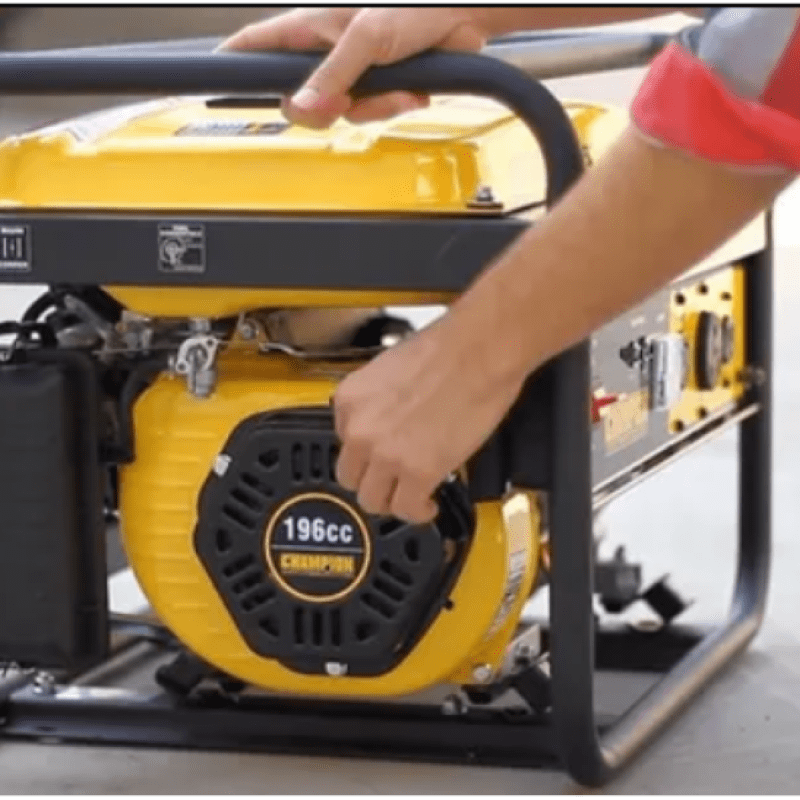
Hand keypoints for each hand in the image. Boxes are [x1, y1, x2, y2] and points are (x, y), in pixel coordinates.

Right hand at [219, 7, 487, 127]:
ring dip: (373, 108)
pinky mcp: (378, 88)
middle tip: (344, 102)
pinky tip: (409, 91)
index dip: (234, 63)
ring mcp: (352, 73)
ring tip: (396, 87)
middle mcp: (326, 52)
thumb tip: (302, 107)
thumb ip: (332, 75)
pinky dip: (392, 108)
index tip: (217, 80)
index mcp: (310, 28)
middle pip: (298, 98)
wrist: (463, 20)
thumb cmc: (416, 9)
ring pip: (339, 113)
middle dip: (324, 109)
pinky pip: (371, 115)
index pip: (256, 46)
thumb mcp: (367, 39)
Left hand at [332, 317, 525, 523]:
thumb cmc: (449, 348)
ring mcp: (385, 454)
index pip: (344, 440)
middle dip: (372, 480)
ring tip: (409, 496)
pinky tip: (428, 505)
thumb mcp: (392, 369)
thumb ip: (381, 401)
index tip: (381, 453)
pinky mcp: (418, 473)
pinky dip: (417, 512)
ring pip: (371, 499)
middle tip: (391, 480)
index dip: (367, 450)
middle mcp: (360, 429)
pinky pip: (406, 508)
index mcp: (350, 399)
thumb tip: (390, 418)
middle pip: (350, 476)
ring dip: (391, 500)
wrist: (480, 350)